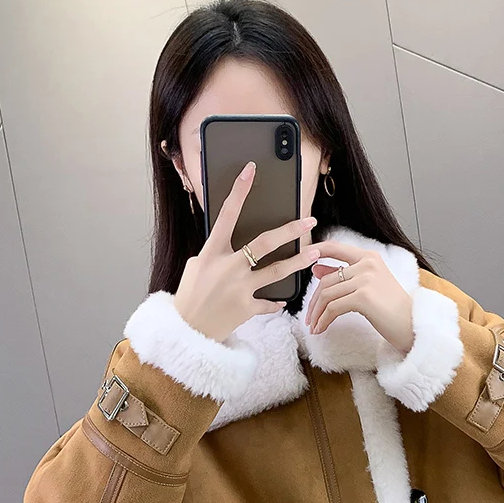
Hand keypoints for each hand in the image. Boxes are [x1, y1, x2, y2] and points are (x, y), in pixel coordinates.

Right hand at [173, 160, 321, 342]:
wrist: (187, 331)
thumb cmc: (189, 297)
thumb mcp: (196, 267)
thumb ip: (214, 254)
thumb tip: (226, 245)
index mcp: (212, 252)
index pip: (227, 215)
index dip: (239, 191)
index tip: (250, 171)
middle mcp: (228, 267)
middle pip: (264, 242)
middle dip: (289, 230)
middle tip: (308, 221)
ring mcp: (240, 288)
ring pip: (277, 271)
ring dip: (299, 261)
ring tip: (316, 253)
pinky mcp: (247, 308)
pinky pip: (268, 302)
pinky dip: (275, 303)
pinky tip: (282, 302)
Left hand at [305, 240, 414, 353]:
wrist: (411, 326)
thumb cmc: (391, 308)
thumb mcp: (367, 286)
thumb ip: (343, 274)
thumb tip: (316, 268)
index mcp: (369, 257)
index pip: (335, 247)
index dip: (315, 250)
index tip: (300, 257)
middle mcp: (367, 264)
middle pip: (326, 280)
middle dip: (313, 301)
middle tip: (309, 317)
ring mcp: (365, 279)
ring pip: (327, 295)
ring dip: (316, 314)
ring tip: (314, 326)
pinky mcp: (363, 297)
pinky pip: (333, 308)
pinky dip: (323, 320)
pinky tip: (321, 329)